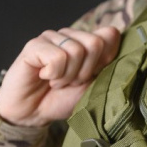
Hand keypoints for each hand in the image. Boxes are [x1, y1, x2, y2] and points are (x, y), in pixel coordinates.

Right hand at [0, 26, 120, 126]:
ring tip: (57, 82)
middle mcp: (71, 35)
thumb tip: (113, 33)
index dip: (105, 61)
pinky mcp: (34, 45)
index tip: (90, 77)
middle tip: (70, 82)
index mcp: (87, 42)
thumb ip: (106, 61)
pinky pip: (57, 57)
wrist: (33, 113)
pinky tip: (44, 77)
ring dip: (68, 76)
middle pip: (95, 43)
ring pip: (76, 51)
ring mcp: (52, 37)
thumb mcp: (92, 84)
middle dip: (85, 71)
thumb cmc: (62, 99)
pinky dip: (54, 74)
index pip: (111, 34)